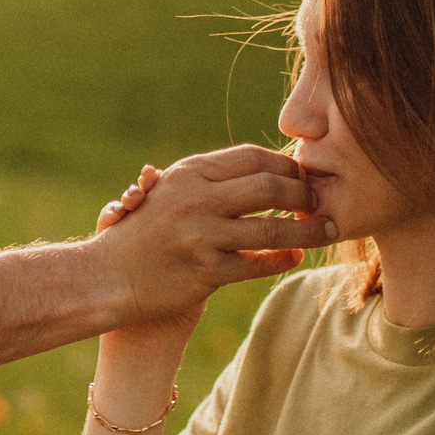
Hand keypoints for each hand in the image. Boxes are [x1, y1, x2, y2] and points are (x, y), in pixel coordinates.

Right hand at [91, 145, 329, 323]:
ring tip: (327, 230)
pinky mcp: (206, 273)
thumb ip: (210, 179)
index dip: (287, 164)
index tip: (304, 176)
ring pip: (273, 228)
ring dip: (308, 229)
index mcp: (189, 173)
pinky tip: (295, 256)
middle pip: (270, 187)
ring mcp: (201, 237)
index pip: (253, 157)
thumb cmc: (142, 232)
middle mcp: (195, 200)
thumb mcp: (168, 192)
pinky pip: (259, 263)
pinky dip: (283, 258)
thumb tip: (265, 168)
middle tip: (321, 201)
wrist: (107, 277)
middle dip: (305, 194)